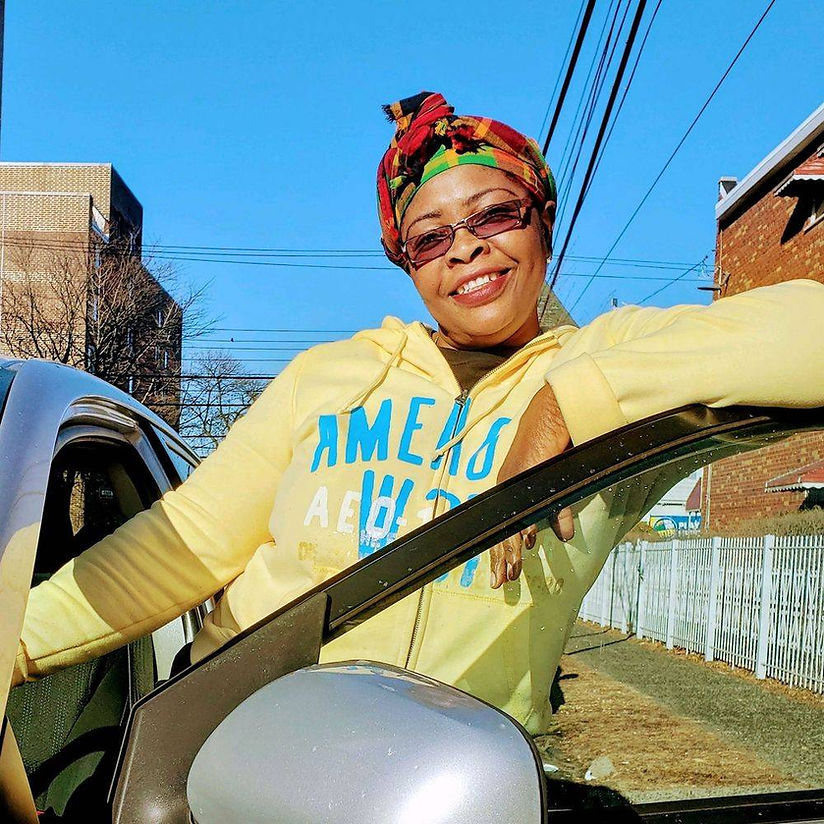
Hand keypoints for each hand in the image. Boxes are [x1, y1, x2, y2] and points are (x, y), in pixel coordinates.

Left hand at [490, 383, 573, 588]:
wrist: (554, 414)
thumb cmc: (554, 448)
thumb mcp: (557, 487)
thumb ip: (557, 512)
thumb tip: (562, 536)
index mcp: (509, 492)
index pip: (501, 529)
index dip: (500, 553)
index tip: (499, 576)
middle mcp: (506, 488)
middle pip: (500, 530)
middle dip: (500, 559)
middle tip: (500, 583)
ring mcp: (513, 480)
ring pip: (508, 521)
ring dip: (511, 548)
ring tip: (512, 571)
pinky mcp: (525, 471)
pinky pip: (523, 503)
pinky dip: (524, 522)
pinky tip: (526, 541)